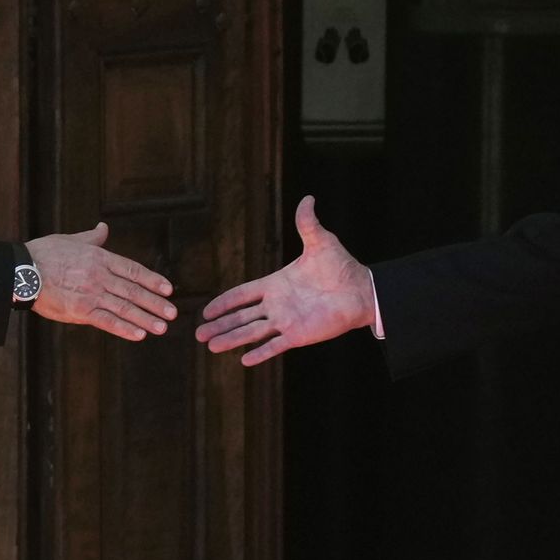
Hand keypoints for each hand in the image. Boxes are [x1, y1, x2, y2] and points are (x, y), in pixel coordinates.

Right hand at [27, 223, 175, 341]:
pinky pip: (107, 321)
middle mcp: (100, 276)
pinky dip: (124, 328)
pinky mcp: (80, 311)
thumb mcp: (72, 240)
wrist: (22, 271)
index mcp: (100, 258)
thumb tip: (104, 227)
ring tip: (161, 327)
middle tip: (172, 313)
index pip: (133, 270)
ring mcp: (91, 294)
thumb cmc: (44, 254)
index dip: (152, 280)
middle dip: (155, 303)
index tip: (168, 290)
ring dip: (145, 318)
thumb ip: (92, 237)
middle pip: (133, 291)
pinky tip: (139, 335)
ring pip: (124, 307)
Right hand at [195, 195, 373, 365]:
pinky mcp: (299, 335)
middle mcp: (277, 305)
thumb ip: (308, 224)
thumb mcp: (321, 242)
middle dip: (219, 325)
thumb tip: (308, 198)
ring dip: (231, 339)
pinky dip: (260, 354)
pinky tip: (244, 360)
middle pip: (241, 317)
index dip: (224, 302)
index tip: (205, 311)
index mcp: (276, 284)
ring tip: (211, 347)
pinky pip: (274, 346)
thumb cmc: (342, 266)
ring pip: (251, 333)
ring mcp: (286, 321)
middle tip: (198, 334)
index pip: (242, 295)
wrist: (361, 290)